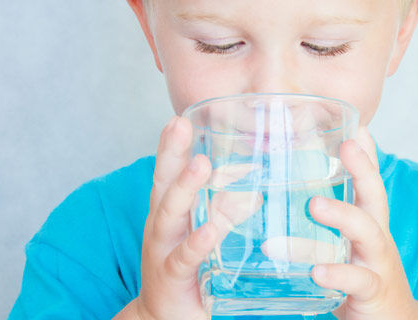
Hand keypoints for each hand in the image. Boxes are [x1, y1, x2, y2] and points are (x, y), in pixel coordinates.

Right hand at [132, 116, 216, 319]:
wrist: (164, 319)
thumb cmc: (187, 269)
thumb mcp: (202, 234)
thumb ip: (224, 211)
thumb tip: (256, 190)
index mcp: (169, 213)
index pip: (167, 173)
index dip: (171, 146)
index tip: (179, 118)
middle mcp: (161, 227)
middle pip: (163, 184)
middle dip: (172, 154)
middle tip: (182, 126)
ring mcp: (163, 251)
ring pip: (170, 215)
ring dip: (185, 188)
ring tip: (200, 165)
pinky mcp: (172, 278)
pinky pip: (184, 258)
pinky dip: (197, 243)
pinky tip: (210, 230)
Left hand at [306, 126, 417, 319]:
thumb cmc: (363, 275)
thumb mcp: (353, 243)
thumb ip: (338, 214)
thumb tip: (312, 186)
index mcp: (369, 224)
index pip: (370, 182)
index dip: (366, 154)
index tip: (357, 125)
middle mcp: (377, 238)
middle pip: (376, 198)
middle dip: (364, 170)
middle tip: (344, 147)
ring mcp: (377, 264)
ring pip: (368, 234)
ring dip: (343, 216)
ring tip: (314, 204)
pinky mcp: (372, 293)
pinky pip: (357, 281)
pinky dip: (337, 274)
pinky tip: (315, 271)